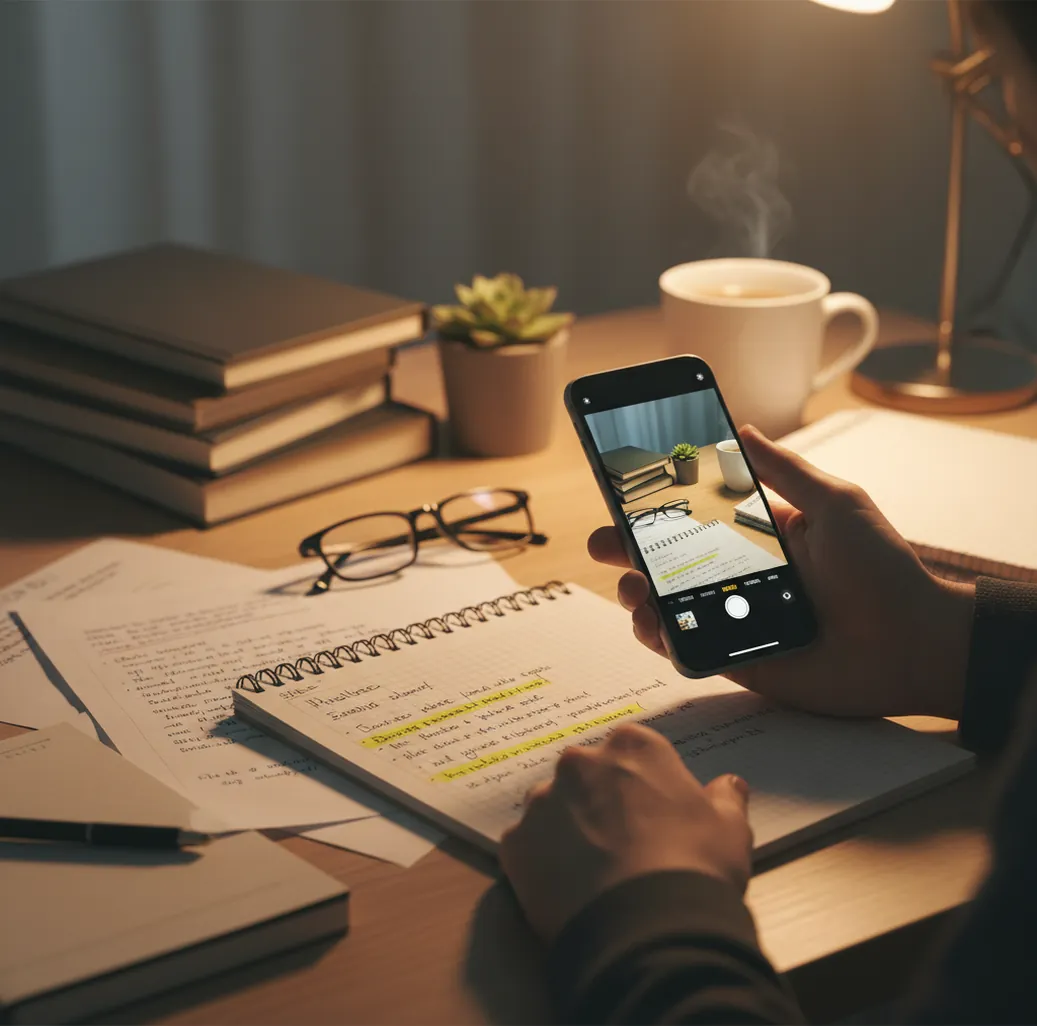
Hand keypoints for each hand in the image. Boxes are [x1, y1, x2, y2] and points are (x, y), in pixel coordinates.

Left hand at [499, 723, 751, 942]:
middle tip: (620, 844)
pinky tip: (565, 892)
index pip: (632, 752)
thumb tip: (729, 785)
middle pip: (586, 776)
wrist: (648, 926)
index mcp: (633, 746)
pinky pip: (526, 849)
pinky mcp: (515, 844)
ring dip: (565, 830)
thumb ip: (725, 798)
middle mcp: (581, 763)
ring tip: (590, 873)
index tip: (651, 814)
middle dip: (598, 801)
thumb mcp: (730, 828)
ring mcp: (542, 802)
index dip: (641, 785)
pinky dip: (540, 865)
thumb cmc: (695, 865)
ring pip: (551, 809)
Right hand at [589, 426, 973, 719]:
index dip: (657, 508)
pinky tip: (650, 622)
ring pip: (666, 604)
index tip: (623, 494)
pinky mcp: (734, 657)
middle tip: (605, 542)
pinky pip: (684, 647)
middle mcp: (739, 575)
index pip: (695, 517)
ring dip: (637, 593)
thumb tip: (741, 429)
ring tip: (633, 587)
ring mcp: (733, 617)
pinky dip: (658, 636)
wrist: (912, 644)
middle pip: (668, 560)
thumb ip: (784, 470)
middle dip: (628, 549)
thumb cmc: (882, 569)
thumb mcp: (836, 503)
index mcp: (758, 536)